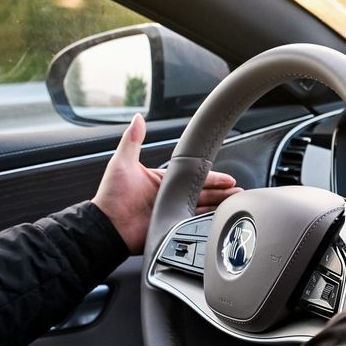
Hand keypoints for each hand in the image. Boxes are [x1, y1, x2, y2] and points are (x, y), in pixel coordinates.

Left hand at [93, 113, 241, 253]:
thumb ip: (133, 140)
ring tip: (236, 205)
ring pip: (202, 209)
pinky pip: (193, 224)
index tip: (228, 178)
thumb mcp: (122, 163)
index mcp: (162, 180)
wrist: (107, 225)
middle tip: (238, 192)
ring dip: (219, 206)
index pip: (193, 176)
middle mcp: (169, 196)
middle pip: (202, 193)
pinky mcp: (171, 228)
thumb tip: (138, 118)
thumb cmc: (111, 196)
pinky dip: (207, 222)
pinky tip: (219, 220)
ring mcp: (171, 213)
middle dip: (222, 193)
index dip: (213, 177)